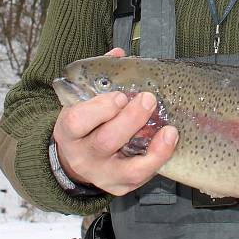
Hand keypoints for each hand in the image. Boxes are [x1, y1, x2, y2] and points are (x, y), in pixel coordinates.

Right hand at [52, 47, 178, 195]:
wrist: (76, 160)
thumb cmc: (86, 123)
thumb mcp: (83, 100)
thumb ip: (100, 76)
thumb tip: (119, 53)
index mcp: (69, 131)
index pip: (78, 122)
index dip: (99, 109)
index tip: (119, 96)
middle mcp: (83, 156)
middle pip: (105, 142)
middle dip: (130, 121)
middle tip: (149, 100)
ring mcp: (102, 174)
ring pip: (127, 167)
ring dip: (152, 148)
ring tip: (169, 129)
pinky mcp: (120, 186)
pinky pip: (141, 177)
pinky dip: (158, 160)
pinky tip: (170, 141)